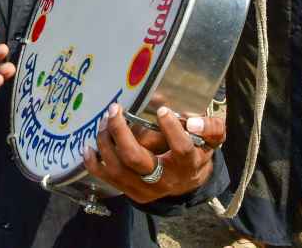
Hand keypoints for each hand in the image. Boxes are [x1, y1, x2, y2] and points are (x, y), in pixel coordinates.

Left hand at [83, 104, 224, 203]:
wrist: (188, 182)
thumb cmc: (197, 152)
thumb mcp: (212, 140)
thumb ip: (210, 127)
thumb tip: (193, 121)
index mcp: (187, 165)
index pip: (182, 150)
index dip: (172, 130)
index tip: (163, 110)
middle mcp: (164, 180)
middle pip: (136, 158)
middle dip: (120, 132)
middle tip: (115, 109)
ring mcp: (144, 188)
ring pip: (117, 167)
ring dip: (105, 141)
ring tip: (105, 120)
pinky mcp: (130, 191)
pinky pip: (106, 178)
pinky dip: (93, 162)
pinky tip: (89, 146)